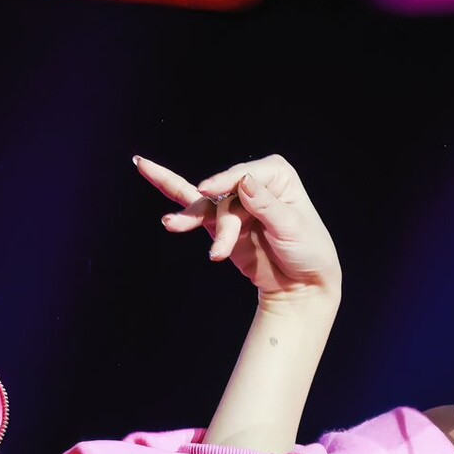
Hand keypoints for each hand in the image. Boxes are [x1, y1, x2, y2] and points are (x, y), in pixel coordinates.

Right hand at [134, 153, 341, 306]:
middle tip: (219, 253)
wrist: (302, 285)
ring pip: (206, 206)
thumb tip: (244, 181)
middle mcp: (253, 183)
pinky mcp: (221, 223)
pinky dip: (172, 196)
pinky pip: (193, 206)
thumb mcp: (293, 229)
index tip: (208, 190)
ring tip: (171, 225)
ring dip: (191, 220)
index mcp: (276, 175)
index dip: (225, 182)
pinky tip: (144, 168)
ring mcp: (235, 203)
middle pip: (224, 196)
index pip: (244, 174)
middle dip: (222, 225)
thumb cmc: (308, 252)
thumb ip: (267, 205)